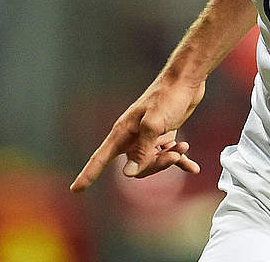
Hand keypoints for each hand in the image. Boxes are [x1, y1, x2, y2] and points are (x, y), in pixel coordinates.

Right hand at [70, 78, 206, 192]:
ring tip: (183, 147)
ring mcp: (148, 136)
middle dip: (155, 166)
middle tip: (173, 154)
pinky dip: (182, 160)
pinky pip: (169, 154)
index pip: (100, 158)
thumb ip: (142, 150)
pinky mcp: (164, 134)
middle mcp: (132, 136)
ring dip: (170, 159)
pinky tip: (193, 167)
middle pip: (135, 167)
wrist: (186, 79)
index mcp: (123, 132)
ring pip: (152, 162)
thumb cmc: (168, 97)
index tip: (76, 189)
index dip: (88, 174)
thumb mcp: (154, 124)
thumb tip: (129, 173)